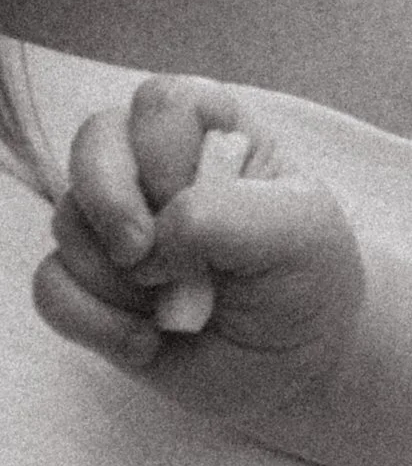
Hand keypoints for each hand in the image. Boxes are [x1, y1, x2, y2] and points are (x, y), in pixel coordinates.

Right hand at [33, 74, 365, 413]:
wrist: (292, 364)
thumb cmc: (306, 277)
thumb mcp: (300, 231)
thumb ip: (228, 213)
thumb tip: (154, 236)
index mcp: (214, 131)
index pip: (162, 102)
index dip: (166, 154)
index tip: (196, 204)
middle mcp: (155, 168)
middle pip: (93, 141)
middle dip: (113, 202)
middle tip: (147, 254)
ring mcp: (117, 226)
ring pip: (68, 222)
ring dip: (121, 279)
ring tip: (180, 308)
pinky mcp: (91, 285)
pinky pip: (51, 287)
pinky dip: (94, 321)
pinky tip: (147, 341)